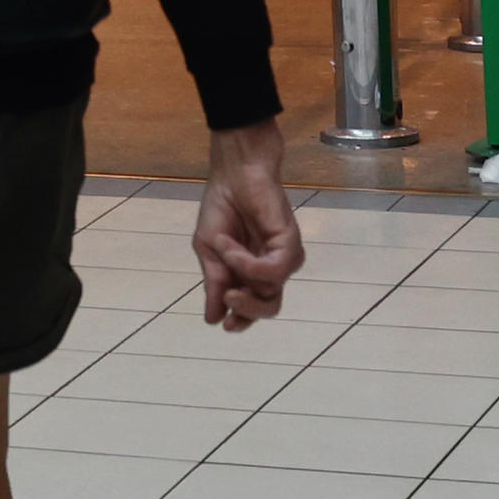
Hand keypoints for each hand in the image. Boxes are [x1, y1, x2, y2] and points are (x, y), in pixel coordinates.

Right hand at [195, 119, 304, 329]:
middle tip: (227, 297)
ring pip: (271, 292)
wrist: (233, 172)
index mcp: (249, 272)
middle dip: (247, 310)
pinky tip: (232, 246)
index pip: (253, 306)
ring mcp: (283, 257)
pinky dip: (248, 263)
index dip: (242, 320)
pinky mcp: (290, 244)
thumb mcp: (208, 248)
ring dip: (239, 273)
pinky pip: (273, 270)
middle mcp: (270, 268)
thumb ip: (213, 283)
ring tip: (222, 248)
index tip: (226, 326)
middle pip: (268, 306)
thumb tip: (212, 319)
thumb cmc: (222, 205)